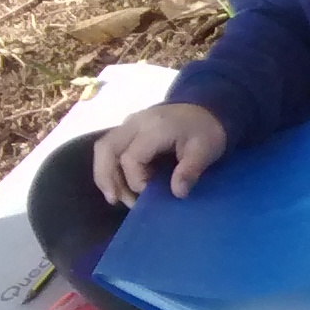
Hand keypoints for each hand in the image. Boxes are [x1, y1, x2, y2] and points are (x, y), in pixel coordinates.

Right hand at [92, 103, 226, 206]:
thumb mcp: (206, 150)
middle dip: (107, 178)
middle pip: (106, 149)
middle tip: (117, 201)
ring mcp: (129, 124)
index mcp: (154, 127)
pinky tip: (117, 186)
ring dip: (105, 174)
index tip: (150, 195)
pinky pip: (109, 147)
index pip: (131, 158)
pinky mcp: (128, 129)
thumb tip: (178, 193)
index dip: (136, 180)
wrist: (205, 108)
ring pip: (103, 147)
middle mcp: (135, 123)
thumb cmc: (205, 130)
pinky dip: (109, 167)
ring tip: (115, 198)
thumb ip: (191, 170)